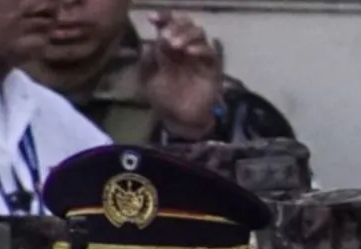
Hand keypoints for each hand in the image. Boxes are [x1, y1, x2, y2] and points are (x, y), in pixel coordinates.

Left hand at [140, 12, 224, 139]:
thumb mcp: (148, 77)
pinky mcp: (212, 69)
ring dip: (186, 34)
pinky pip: (211, 53)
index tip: (152, 19)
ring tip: (175, 46)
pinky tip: (189, 53)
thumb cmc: (163, 99)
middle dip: (175, 26)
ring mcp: (199, 58)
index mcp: (168, 47)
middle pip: (186, 24)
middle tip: (166, 37)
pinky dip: (200, 49)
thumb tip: (156, 40)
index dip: (162, 17)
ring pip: (200, 33)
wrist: (179, 119)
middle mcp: (185, 48)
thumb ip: (150, 58)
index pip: (168, 24)